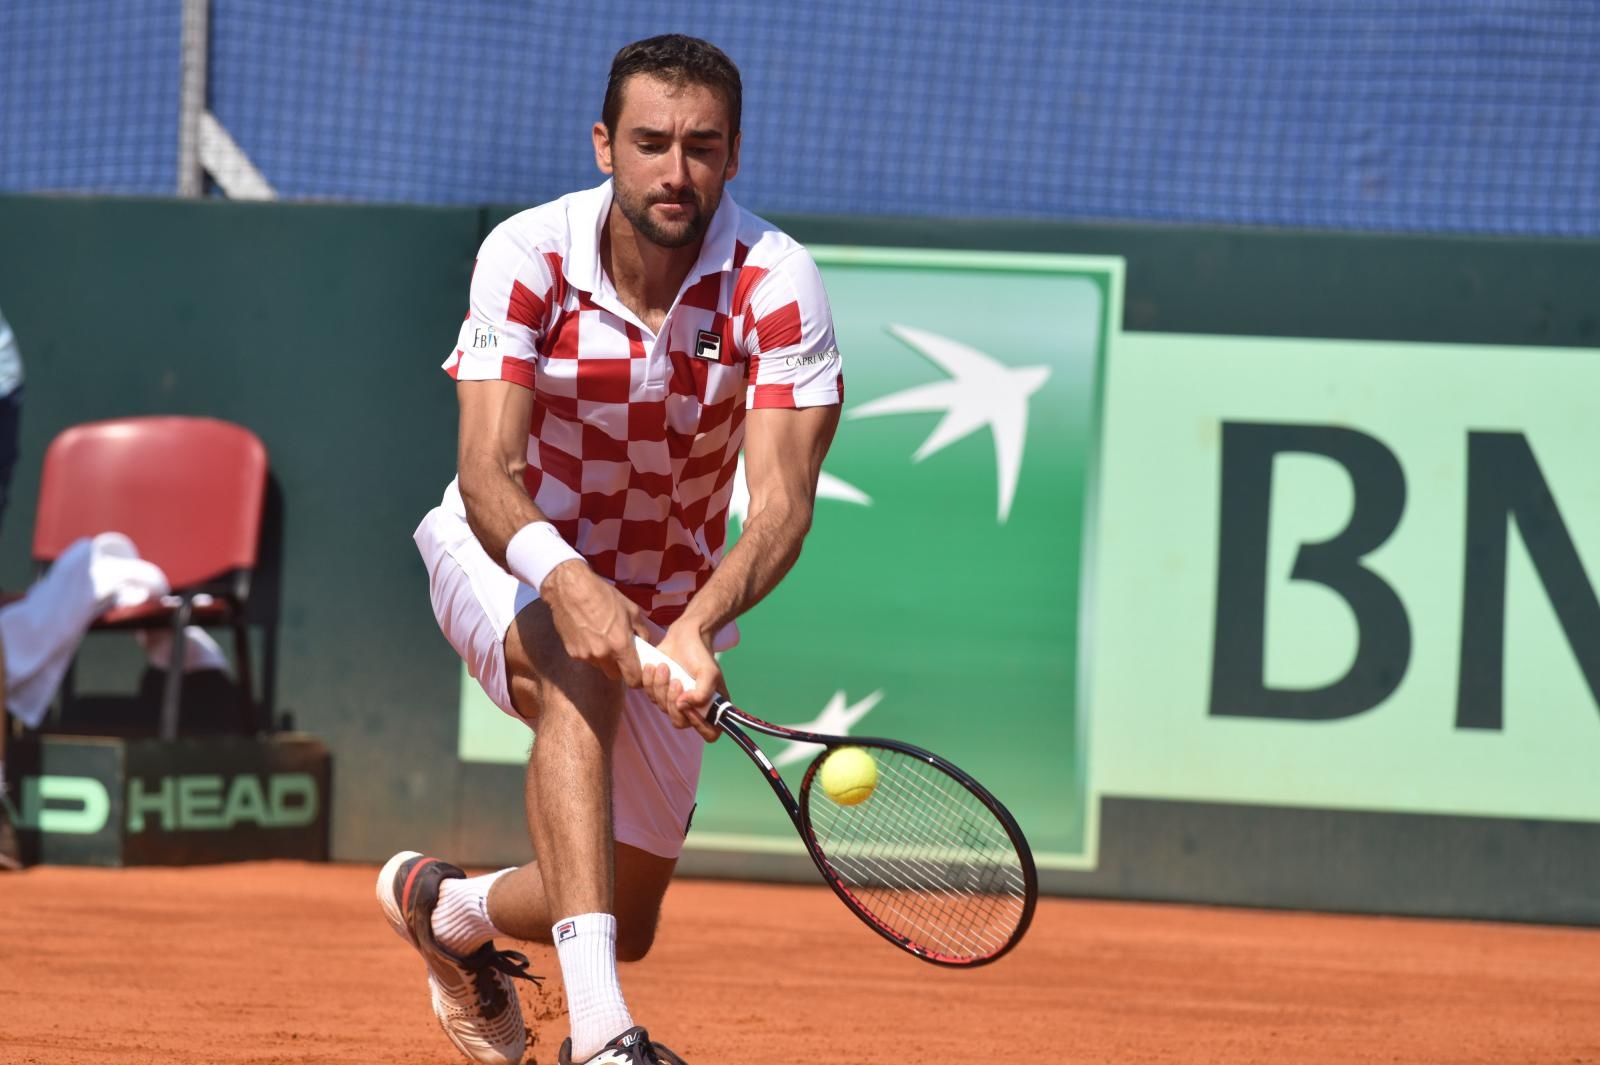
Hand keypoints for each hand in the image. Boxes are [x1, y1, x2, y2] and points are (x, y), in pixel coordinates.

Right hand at [539, 561, 647, 685]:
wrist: (571, 589)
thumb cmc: (603, 595)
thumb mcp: (632, 610)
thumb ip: (641, 631)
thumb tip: (645, 643)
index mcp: (620, 645)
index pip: (632, 677)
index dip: (637, 677)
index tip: (638, 672)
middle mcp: (602, 654)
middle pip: (615, 675)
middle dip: (620, 668)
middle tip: (621, 653)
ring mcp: (585, 655)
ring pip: (600, 666)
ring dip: (604, 659)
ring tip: (602, 638)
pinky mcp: (572, 652)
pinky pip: (587, 658)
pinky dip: (590, 651)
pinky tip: (589, 634)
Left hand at [640, 624, 720, 741]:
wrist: (685, 636)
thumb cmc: (701, 655)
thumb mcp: (709, 672)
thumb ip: (702, 693)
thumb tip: (683, 706)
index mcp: (711, 707)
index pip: (709, 733)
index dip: (699, 725)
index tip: (689, 705)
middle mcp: (693, 709)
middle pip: (679, 722)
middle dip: (673, 700)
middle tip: (676, 680)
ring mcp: (674, 702)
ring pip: (662, 708)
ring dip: (661, 686)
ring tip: (665, 666)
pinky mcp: (658, 692)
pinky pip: (649, 696)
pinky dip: (649, 681)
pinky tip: (654, 666)